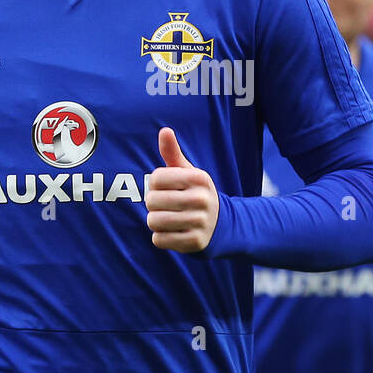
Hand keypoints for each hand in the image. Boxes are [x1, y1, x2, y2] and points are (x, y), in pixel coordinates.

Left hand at [146, 127, 219, 252]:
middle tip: (165, 205)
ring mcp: (200, 222)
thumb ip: (173, 152)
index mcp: (199, 178)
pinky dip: (161, 237)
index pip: (156, 178)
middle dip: (153, 204)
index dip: (155, 184)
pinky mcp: (195, 242)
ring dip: (155, 222)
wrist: (220, 224)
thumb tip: (164, 131)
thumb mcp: (187, 172)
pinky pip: (159, 240)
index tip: (166, 188)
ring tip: (167, 218)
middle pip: (152, 201)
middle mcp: (202, 199)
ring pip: (154, 222)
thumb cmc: (195, 193)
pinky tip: (173, 232)